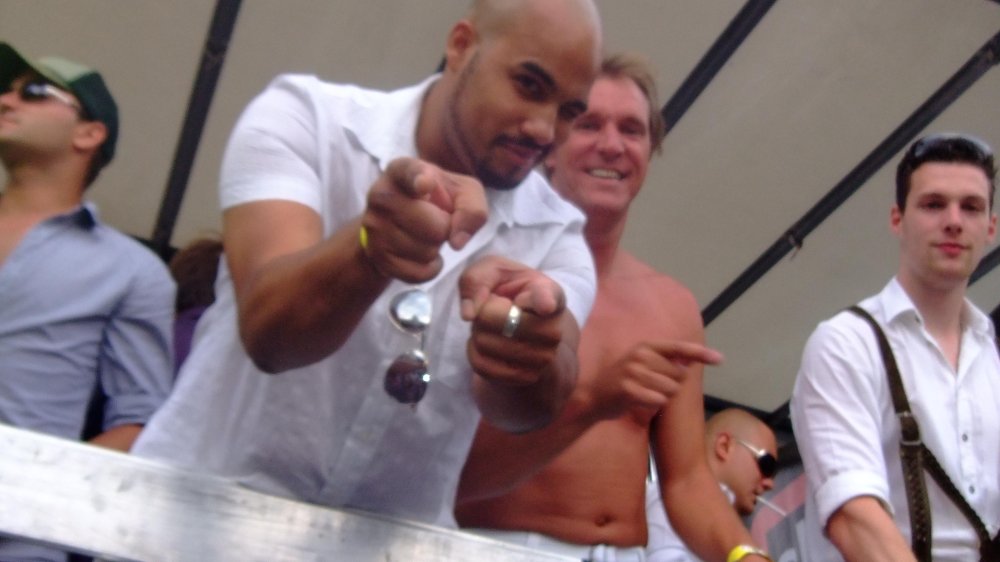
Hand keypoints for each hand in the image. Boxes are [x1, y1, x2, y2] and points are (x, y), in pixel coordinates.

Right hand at [361, 157, 487, 282]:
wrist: (397, 223)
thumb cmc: (434, 200)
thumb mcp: (461, 192)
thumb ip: (472, 206)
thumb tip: (457, 240)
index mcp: (401, 170)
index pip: (409, 172)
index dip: (420, 179)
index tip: (425, 185)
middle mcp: (381, 195)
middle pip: (436, 227)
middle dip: (445, 229)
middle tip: (435, 221)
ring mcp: (374, 226)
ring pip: (427, 251)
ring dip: (435, 249)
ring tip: (424, 235)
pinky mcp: (376, 255)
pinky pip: (418, 272)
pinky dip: (429, 268)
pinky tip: (422, 255)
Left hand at [459, 255, 567, 386]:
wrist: (524, 329)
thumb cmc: (509, 292)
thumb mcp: (493, 271)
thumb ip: (476, 279)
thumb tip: (469, 314)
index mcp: (549, 293)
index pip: (547, 298)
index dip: (544, 301)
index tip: (545, 305)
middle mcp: (553, 329)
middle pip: (497, 320)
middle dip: (483, 312)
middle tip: (494, 309)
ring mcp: (543, 358)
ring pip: (485, 343)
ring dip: (477, 333)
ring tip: (493, 327)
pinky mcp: (527, 378)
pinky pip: (481, 365)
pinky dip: (474, 352)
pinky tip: (488, 344)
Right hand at [584, 341, 722, 422]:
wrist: (593, 397)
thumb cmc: (623, 382)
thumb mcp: (642, 365)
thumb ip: (666, 362)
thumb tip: (691, 362)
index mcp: (645, 346)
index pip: (679, 348)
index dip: (701, 353)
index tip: (720, 359)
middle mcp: (639, 355)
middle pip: (678, 375)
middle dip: (672, 386)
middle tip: (651, 388)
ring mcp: (633, 371)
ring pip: (670, 389)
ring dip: (663, 397)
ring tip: (644, 394)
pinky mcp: (628, 389)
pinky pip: (658, 400)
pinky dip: (653, 404)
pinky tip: (639, 401)